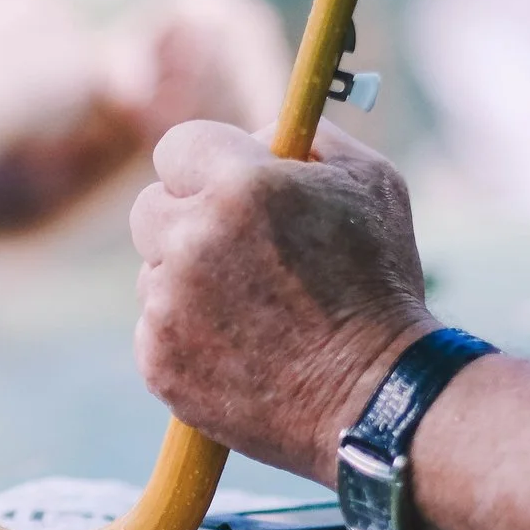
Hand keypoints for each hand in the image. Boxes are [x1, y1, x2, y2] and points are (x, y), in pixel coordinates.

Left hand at [129, 118, 432, 480]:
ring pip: (153, 272)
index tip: (222, 185)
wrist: (375, 396)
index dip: (203, 165)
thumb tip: (256, 133)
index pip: (178, 147)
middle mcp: (192, 240)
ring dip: (188, 282)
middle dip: (187, 220)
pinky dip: (187, 336)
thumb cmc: (380, 284)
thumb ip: (306, 139)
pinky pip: (153, 328)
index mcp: (240, 185)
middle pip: (150, 208)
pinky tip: (240, 348)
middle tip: (237, 251)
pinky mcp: (157, 359)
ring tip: (254, 310)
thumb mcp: (370, 183)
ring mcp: (168, 305)